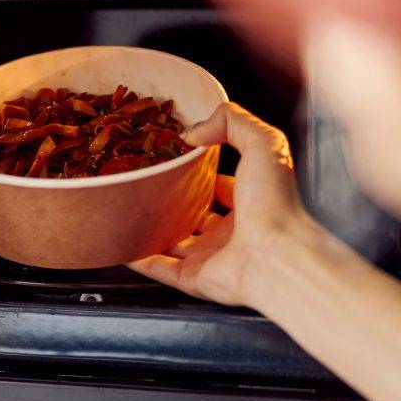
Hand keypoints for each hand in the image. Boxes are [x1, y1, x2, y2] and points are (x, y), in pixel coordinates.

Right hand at [128, 102, 321, 307]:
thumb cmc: (276, 205)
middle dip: (172, 202)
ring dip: (153, 229)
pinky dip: (140, 258)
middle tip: (148, 185)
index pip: (221, 186)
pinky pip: (160, 268)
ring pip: (174, 242)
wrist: (276, 258)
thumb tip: (194, 131)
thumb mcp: (264, 144)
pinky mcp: (193, 278)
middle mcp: (231, 232)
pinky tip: (124, 243)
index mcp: (250, 203)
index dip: (200, 172)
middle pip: (194, 215)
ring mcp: (211, 257)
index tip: (176, 160)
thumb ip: (234, 122)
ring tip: (130, 212)